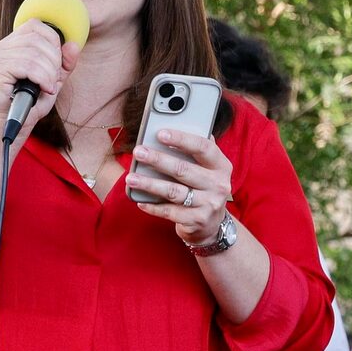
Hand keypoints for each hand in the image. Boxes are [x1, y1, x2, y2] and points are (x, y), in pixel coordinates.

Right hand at [0, 19, 76, 139]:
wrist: (14, 123)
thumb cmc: (32, 101)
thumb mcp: (54, 78)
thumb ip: (64, 62)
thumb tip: (74, 44)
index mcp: (12, 43)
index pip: (37, 26)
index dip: (54, 43)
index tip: (56, 65)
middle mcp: (0, 45)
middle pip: (37, 39)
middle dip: (54, 61)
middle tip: (53, 80)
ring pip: (34, 53)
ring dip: (49, 73)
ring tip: (48, 87)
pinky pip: (28, 65)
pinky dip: (42, 78)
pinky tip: (44, 88)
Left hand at [128, 128, 236, 248]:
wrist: (212, 224)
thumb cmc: (203, 187)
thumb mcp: (207, 169)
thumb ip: (196, 151)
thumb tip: (174, 126)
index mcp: (221, 166)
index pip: (203, 148)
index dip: (182, 139)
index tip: (160, 133)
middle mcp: (218, 185)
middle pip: (184, 170)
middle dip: (158, 160)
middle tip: (138, 152)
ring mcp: (209, 204)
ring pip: (174, 192)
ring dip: (149, 184)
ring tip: (130, 178)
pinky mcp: (197, 221)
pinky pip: (170, 212)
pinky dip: (153, 206)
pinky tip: (140, 201)